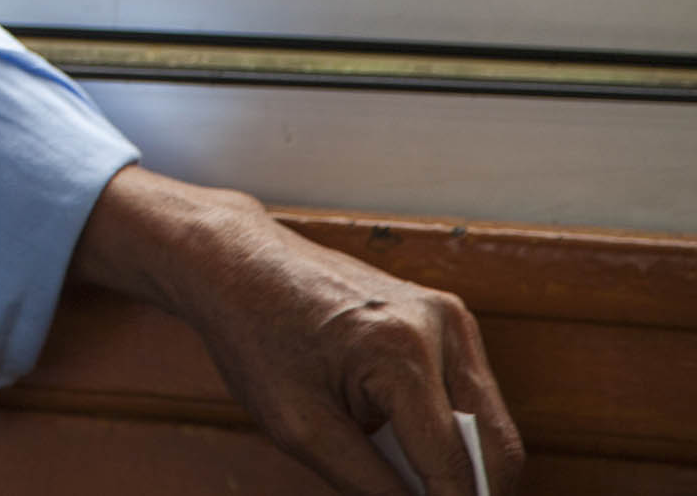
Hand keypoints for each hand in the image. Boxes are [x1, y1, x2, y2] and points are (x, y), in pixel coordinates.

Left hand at [70, 167, 524, 494]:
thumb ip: (365, 484)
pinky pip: (471, 392)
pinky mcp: (445, 315)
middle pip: (496, 445)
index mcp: (400, 351)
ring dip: (463, 463)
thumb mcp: (297, 427)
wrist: (238, 262)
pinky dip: (451, 429)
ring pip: (491, 421)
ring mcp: (448, 314)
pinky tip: (407, 445)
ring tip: (412, 481)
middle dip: (473, 491)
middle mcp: (439, 325)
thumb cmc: (255, 335)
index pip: (453, 464)